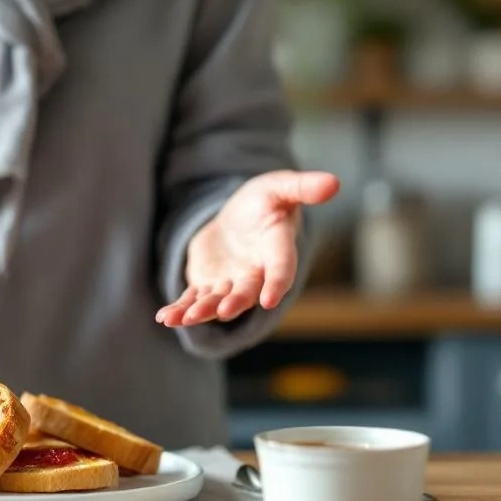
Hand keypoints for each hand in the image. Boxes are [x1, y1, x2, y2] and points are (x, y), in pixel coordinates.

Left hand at [155, 170, 339, 327]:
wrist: (239, 218)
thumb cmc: (264, 202)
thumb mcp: (279, 187)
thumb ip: (303, 187)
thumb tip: (334, 182)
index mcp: (277, 250)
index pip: (282, 269)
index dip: (278, 283)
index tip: (271, 299)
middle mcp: (256, 274)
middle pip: (246, 292)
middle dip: (234, 302)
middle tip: (222, 310)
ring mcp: (231, 283)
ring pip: (217, 301)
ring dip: (201, 310)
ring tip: (183, 318)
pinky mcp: (209, 286)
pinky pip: (195, 300)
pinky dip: (181, 308)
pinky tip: (166, 317)